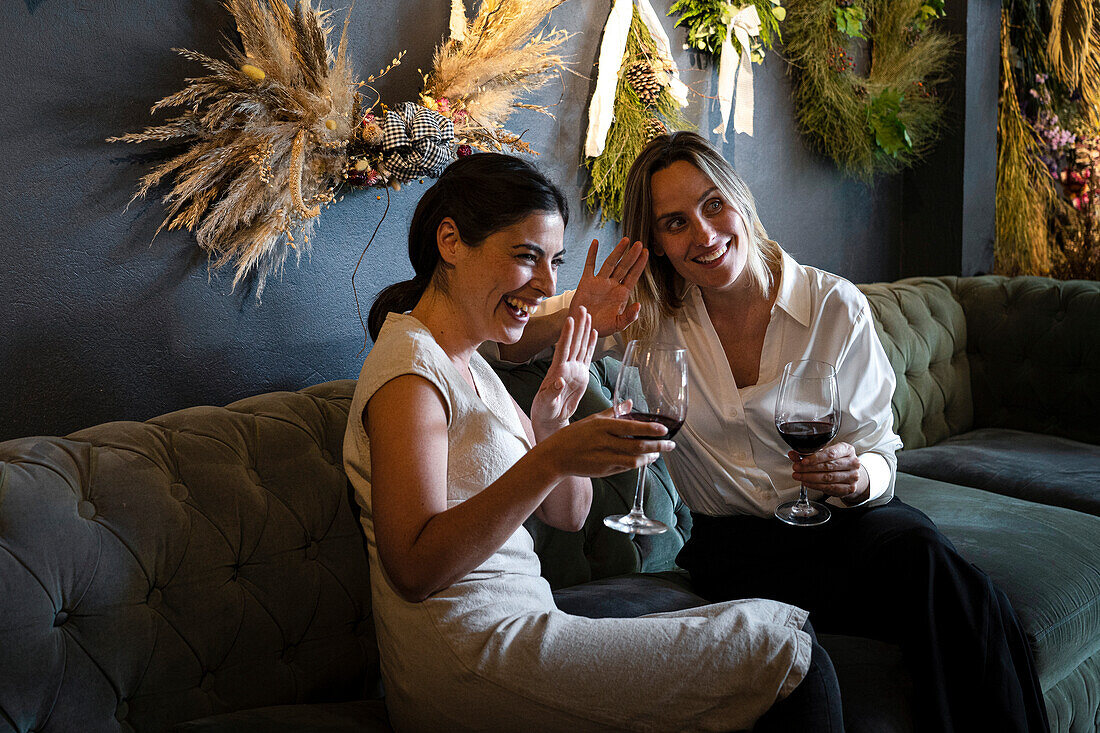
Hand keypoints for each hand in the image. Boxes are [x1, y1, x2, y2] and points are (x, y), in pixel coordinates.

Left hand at [530, 307, 597, 438]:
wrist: (551, 417)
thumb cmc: (545, 410)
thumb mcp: (546, 403)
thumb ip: (552, 392)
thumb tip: (560, 381)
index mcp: (557, 371)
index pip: (563, 349)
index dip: (566, 334)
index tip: (569, 320)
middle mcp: (566, 367)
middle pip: (573, 342)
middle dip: (578, 325)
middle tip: (582, 308)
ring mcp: (574, 370)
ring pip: (581, 346)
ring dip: (584, 330)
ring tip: (588, 315)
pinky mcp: (581, 375)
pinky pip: (587, 356)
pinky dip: (591, 344)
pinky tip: (592, 332)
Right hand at [537, 401, 674, 478]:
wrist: (556, 456)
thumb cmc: (575, 435)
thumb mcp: (593, 419)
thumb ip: (614, 412)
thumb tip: (630, 403)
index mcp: (603, 426)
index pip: (631, 427)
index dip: (650, 430)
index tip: (664, 430)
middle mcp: (604, 442)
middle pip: (637, 446)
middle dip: (657, 446)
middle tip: (670, 445)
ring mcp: (604, 458)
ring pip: (633, 460)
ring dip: (649, 457)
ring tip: (658, 453)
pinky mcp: (604, 471)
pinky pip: (625, 468)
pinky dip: (637, 464)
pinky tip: (644, 460)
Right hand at [572, 238, 648, 336]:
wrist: (583, 327)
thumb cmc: (601, 327)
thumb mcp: (618, 325)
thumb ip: (629, 316)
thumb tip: (638, 305)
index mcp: (621, 294)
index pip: (633, 276)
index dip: (639, 264)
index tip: (646, 252)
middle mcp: (612, 285)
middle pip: (624, 267)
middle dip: (632, 255)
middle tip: (639, 243)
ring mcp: (599, 282)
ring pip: (610, 263)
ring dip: (618, 251)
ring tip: (626, 240)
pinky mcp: (586, 282)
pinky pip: (589, 265)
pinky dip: (592, 254)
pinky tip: (595, 242)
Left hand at [789, 442, 867, 503]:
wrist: (850, 474)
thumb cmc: (837, 461)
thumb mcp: (824, 454)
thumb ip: (808, 454)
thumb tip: (792, 454)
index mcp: (847, 449)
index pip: (831, 453)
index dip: (815, 458)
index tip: (803, 461)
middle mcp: (853, 462)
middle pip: (828, 466)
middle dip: (809, 468)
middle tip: (796, 468)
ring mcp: (853, 476)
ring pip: (828, 477)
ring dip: (810, 477)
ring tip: (799, 476)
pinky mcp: (850, 488)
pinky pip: (830, 487)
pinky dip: (816, 486)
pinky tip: (807, 483)